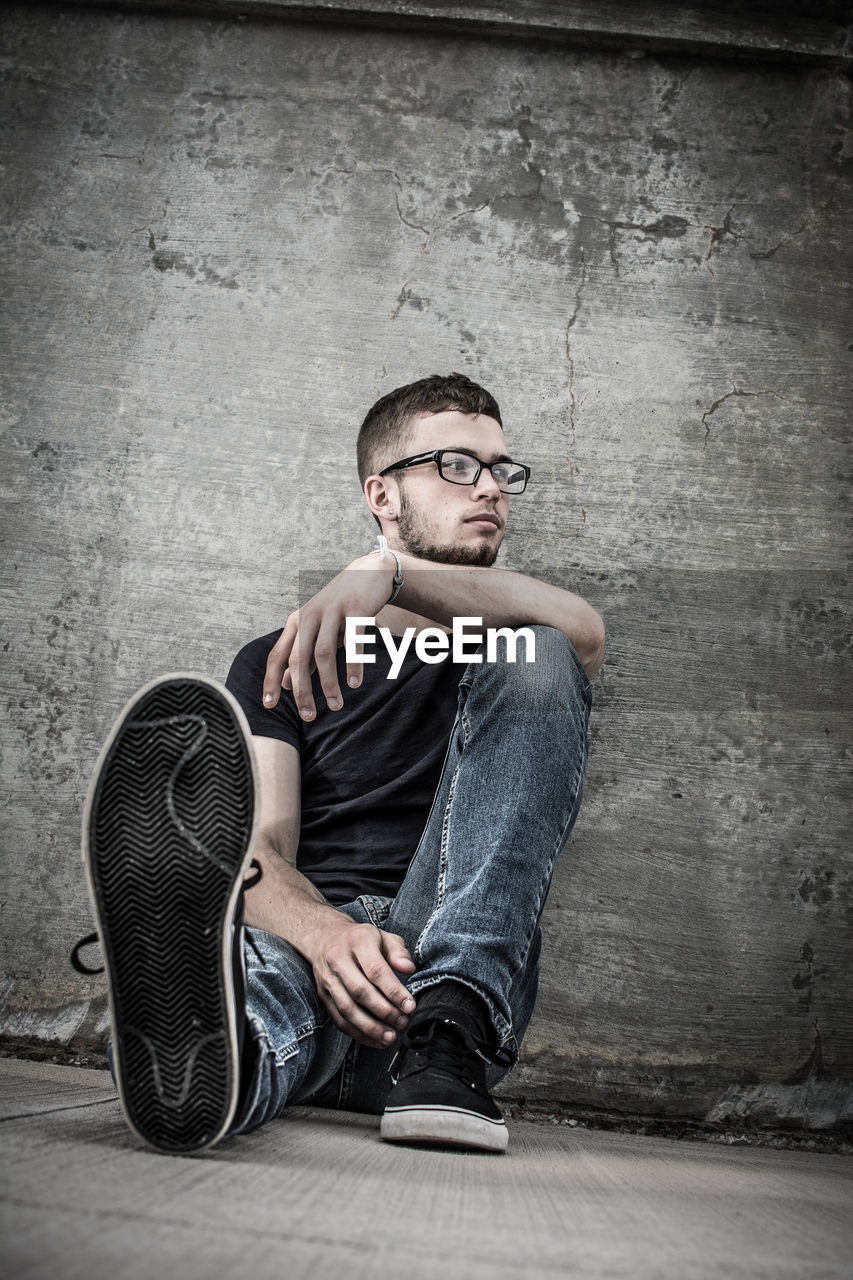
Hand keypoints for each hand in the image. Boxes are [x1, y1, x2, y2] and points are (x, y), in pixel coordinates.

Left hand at [262, 556, 394, 718]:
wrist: (369, 573)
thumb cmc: (341, 608)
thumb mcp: (317, 629)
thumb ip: (302, 654)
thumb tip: (283, 684)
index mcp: (297, 621)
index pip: (277, 654)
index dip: (271, 680)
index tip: (268, 705)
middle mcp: (310, 614)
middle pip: (299, 658)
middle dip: (302, 690)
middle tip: (307, 716)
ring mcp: (333, 610)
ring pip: (324, 653)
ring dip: (329, 683)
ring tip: (336, 705)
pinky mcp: (356, 608)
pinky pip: (352, 641)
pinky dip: (352, 665)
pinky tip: (354, 683)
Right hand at [307, 920, 416, 1047]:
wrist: (324, 937)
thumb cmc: (360, 939)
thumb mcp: (382, 936)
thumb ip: (398, 952)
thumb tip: (408, 968)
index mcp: (357, 941)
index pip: (375, 970)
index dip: (394, 991)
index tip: (410, 1006)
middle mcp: (338, 960)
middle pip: (360, 992)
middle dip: (384, 1011)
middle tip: (403, 1022)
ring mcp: (328, 979)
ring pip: (347, 1009)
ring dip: (370, 1028)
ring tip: (390, 1037)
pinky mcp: (323, 995)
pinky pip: (339, 1019)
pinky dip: (357, 1033)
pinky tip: (375, 1040)